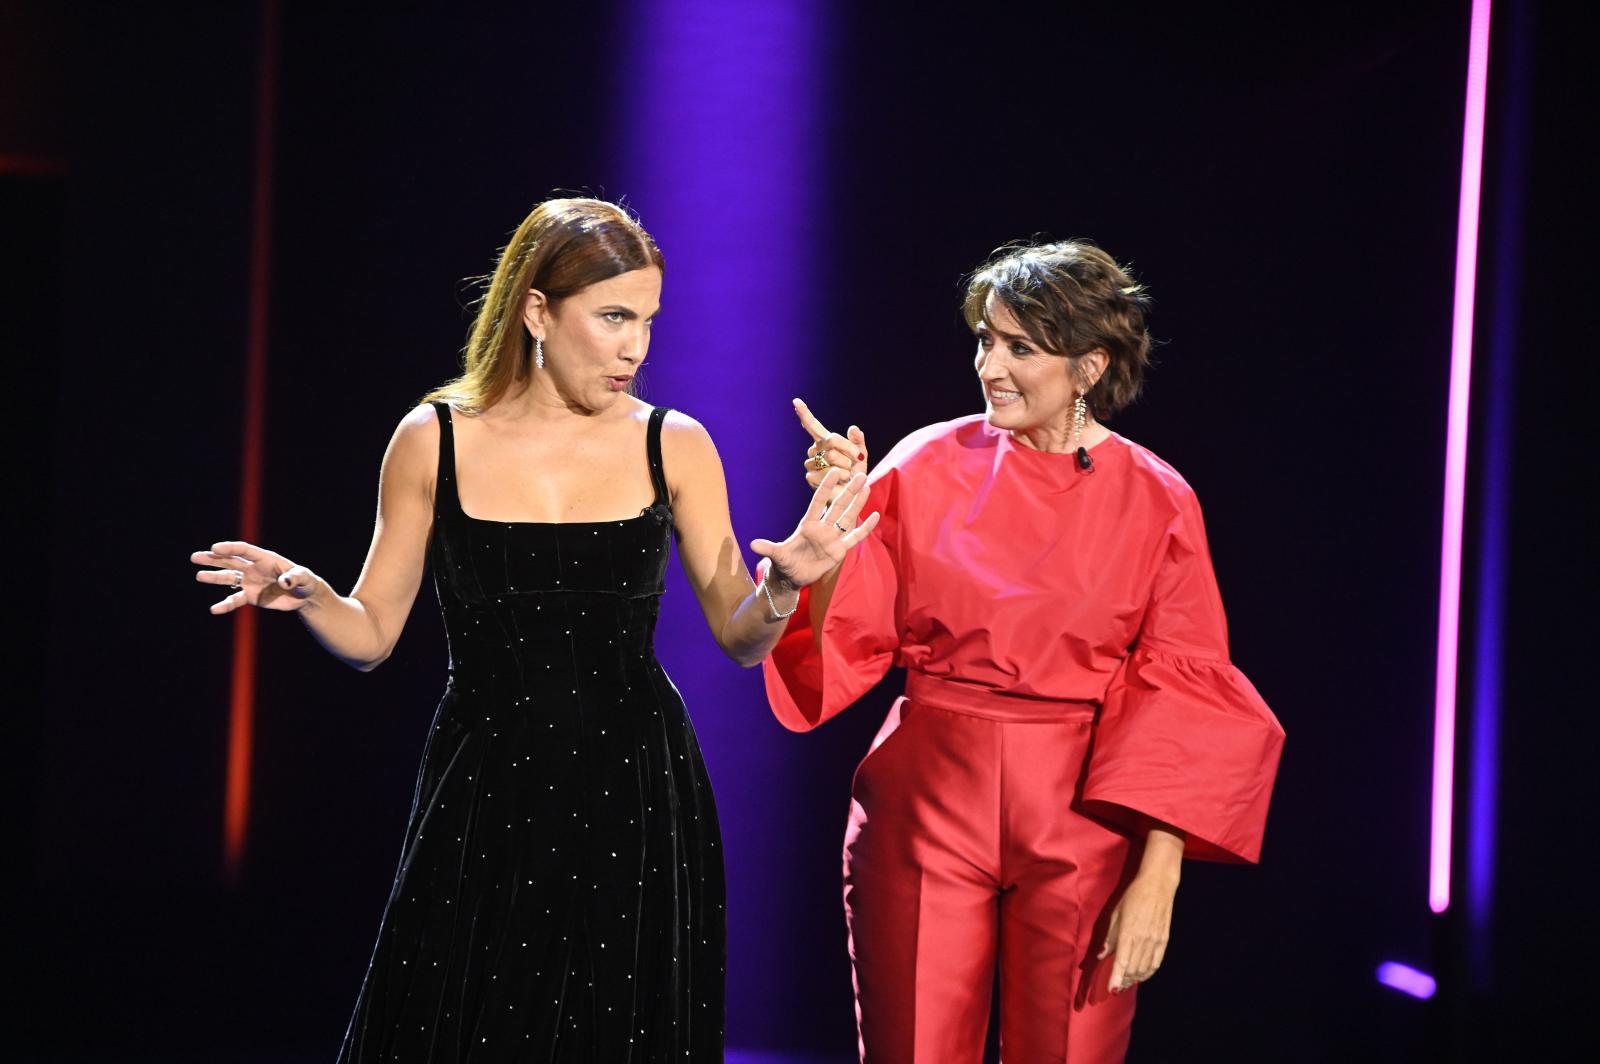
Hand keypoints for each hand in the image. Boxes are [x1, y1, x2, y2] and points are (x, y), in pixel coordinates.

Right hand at [191, 540, 319, 614]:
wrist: (304, 596)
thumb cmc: (305, 581)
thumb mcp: (303, 578)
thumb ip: (294, 578)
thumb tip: (285, 582)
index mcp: (266, 559)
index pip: (244, 550)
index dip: (229, 548)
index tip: (214, 548)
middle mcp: (254, 568)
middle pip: (231, 561)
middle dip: (213, 559)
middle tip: (195, 557)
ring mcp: (250, 582)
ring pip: (229, 578)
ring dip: (214, 577)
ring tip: (199, 576)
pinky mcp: (251, 596)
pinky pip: (235, 600)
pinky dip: (226, 605)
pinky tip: (214, 609)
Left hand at [749, 467, 880, 589]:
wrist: (792, 577)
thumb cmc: (784, 563)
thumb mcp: (776, 556)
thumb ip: (768, 548)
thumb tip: (753, 544)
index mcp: (808, 524)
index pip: (819, 502)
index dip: (826, 487)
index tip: (835, 472)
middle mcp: (822, 528)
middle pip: (838, 506)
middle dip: (848, 491)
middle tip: (860, 474)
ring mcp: (832, 538)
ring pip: (848, 517)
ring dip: (858, 503)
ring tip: (867, 486)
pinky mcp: (840, 550)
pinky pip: (855, 537)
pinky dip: (865, 528)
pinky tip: (875, 515)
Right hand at [793, 398, 867, 502]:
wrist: (852, 495)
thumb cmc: (856, 475)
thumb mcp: (861, 455)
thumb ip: (858, 441)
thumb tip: (853, 428)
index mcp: (825, 442)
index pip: (812, 425)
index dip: (805, 413)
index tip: (796, 401)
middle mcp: (815, 451)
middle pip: (831, 440)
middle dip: (848, 450)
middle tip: (854, 462)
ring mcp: (811, 464)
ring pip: (830, 456)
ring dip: (845, 466)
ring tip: (846, 474)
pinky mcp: (810, 477)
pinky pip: (827, 471)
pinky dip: (840, 477)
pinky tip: (840, 481)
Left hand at [1100, 870, 1177, 993]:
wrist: (1157, 886)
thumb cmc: (1132, 896)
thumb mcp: (1116, 913)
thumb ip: (1109, 937)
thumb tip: (1101, 955)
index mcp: (1128, 932)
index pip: (1122, 962)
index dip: (1116, 978)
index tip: (1111, 990)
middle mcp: (1143, 940)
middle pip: (1133, 969)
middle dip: (1123, 981)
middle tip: (1116, 987)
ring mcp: (1155, 941)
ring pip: (1144, 969)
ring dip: (1134, 979)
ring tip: (1126, 984)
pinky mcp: (1164, 941)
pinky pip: (1156, 963)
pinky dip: (1148, 973)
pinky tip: (1141, 976)